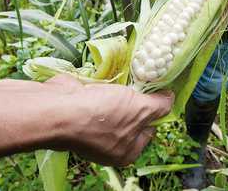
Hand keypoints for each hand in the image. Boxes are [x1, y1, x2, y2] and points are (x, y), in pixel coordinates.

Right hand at [46, 75, 173, 165]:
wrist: (57, 110)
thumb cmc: (102, 115)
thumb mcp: (140, 109)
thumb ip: (158, 106)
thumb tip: (170, 99)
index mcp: (126, 151)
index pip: (149, 129)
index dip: (154, 111)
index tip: (157, 92)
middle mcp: (109, 143)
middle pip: (132, 115)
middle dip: (135, 98)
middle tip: (141, 80)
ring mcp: (91, 126)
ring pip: (115, 104)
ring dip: (119, 89)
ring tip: (124, 75)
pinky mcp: (79, 109)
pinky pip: (98, 95)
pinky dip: (102, 85)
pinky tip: (106, 76)